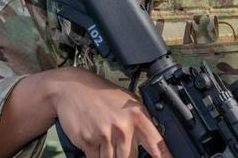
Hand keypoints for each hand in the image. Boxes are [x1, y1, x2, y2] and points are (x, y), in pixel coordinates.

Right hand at [47, 67, 171, 157]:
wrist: (72, 88)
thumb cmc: (102, 95)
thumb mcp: (128, 101)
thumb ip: (141, 123)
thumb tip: (155, 146)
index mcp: (137, 116)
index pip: (156, 143)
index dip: (165, 156)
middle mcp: (123, 127)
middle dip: (124, 154)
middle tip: (115, 139)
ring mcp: (105, 135)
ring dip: (108, 154)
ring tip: (102, 135)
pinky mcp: (88, 141)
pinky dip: (95, 154)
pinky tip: (92, 137)